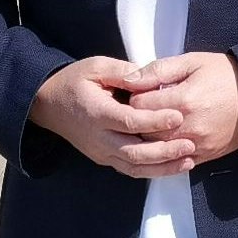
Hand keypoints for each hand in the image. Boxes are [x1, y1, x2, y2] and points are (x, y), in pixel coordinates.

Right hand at [30, 56, 195, 177]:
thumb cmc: (74, 82)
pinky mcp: (104, 158)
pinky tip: (173, 167)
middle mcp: (98, 137)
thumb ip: (121, 71)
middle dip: (164, 152)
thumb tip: (145, 76)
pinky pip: (130, 169)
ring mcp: (101, 151)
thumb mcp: (95, 66)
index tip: (178, 117)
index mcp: (96, 112)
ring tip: (188, 162)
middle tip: (189, 145)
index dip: (154, 121)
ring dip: (162, 168)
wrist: (48, 104)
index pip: (129, 121)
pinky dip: (152, 171)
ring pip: (133, 167)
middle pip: (134, 152)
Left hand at [125, 52, 237, 167]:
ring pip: (157, 148)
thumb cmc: (226, 75)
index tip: (141, 92)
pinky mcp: (206, 155)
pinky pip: (175, 161)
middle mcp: (189, 126)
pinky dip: (167, 151)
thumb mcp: (192, 62)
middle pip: (144, 131)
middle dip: (138, 120)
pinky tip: (169, 137)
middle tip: (144, 108)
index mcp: (184, 100)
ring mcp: (198, 144)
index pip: (139, 106)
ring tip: (154, 122)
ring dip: (150, 137)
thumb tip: (129, 79)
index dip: (134, 98)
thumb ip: (158, 70)